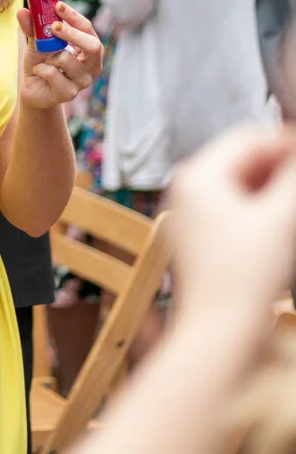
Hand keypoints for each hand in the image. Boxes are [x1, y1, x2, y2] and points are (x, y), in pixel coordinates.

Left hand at [17, 1, 102, 110]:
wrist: (33, 89)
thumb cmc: (42, 62)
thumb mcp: (38, 42)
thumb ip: (33, 27)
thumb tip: (22, 11)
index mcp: (89, 49)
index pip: (87, 29)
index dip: (74, 16)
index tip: (58, 5)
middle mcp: (92, 65)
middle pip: (93, 46)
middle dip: (72, 34)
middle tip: (53, 26)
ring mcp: (83, 81)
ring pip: (67, 59)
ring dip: (49, 56)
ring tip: (45, 60)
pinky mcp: (69, 93)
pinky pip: (53, 74)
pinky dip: (41, 69)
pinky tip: (40, 73)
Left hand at [170, 126, 295, 338]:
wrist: (218, 332)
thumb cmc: (243, 277)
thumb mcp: (279, 218)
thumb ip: (292, 177)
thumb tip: (295, 151)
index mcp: (197, 174)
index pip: (249, 139)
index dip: (286, 144)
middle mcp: (186, 187)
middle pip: (243, 160)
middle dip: (280, 167)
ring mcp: (190, 212)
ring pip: (240, 184)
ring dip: (272, 188)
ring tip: (293, 202)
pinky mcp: (199, 235)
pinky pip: (233, 207)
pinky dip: (260, 208)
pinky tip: (281, 221)